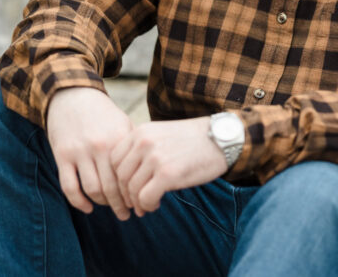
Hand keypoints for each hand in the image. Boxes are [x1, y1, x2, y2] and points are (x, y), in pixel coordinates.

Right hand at [45, 87, 134, 219]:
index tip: (144, 203)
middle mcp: (100, 146)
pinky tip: (88, 208)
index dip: (137, 192)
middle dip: (122, 204)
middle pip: (112, 186)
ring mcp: (79, 152)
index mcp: (120, 139)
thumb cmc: (103, 113)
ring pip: (92, 189)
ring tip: (112, 210)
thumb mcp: (124, 123)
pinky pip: (69, 186)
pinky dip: (79, 201)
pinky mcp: (62, 155)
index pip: (131, 174)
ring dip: (103, 204)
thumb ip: (134, 146)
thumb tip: (151, 172)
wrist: (72, 95)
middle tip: (129, 215)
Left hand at [110, 117, 227, 216]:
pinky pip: (145, 198)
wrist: (223, 138)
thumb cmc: (195, 139)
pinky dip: (148, 205)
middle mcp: (144, 143)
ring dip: (137, 202)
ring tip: (147, 205)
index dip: (118, 178)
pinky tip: (156, 204)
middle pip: (120, 176)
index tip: (127, 189)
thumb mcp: (163, 134)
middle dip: (125, 194)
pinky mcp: (168, 174)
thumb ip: (143, 148)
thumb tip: (126, 177)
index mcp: (141, 132)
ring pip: (131, 189)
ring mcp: (155, 158)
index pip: (114, 160)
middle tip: (134, 203)